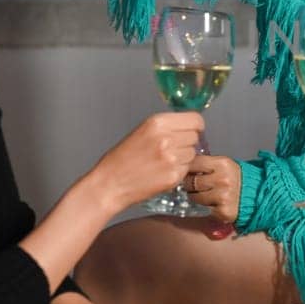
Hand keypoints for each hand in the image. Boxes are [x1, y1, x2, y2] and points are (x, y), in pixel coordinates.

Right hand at [87, 112, 203, 213]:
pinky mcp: (173, 176)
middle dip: (187, 142)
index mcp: (157, 123)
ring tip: (163, 162)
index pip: (195, 119)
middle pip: (195, 136)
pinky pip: (187, 169)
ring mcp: (171, 158)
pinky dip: (178, 171)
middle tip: (170, 149)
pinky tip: (162, 172)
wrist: (110, 184)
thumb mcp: (142, 131)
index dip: (195, 126)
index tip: (191, 130)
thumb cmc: (121, 159)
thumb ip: (167, 127)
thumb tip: (190, 126)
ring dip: (183, 157)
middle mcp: (166, 138)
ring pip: (193, 153)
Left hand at [183, 154, 241, 232]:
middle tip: (195, 185)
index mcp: (223, 164)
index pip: (194, 163)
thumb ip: (206, 165)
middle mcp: (222, 179)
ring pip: (194, 197)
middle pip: (190, 182)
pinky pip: (203, 209)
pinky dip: (206, 207)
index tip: (188, 172)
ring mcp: (223, 196)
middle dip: (189, 184)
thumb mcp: (224, 165)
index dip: (188, 168)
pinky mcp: (223, 211)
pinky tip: (214, 204)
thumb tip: (184, 167)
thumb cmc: (237, 179)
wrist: (258, 195)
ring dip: (195, 197)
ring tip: (205, 195)